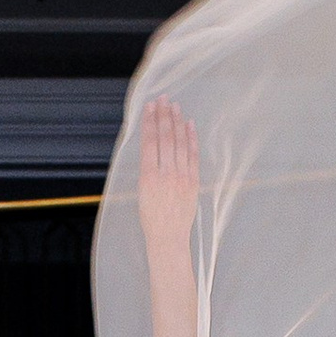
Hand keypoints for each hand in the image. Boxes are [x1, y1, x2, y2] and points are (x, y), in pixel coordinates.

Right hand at [138, 94, 199, 246]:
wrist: (168, 238)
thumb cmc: (151, 218)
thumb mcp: (141, 193)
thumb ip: (148, 170)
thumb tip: (153, 148)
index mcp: (148, 176)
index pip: (149, 142)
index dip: (150, 121)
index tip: (150, 106)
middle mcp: (166, 174)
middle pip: (165, 138)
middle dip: (164, 115)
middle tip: (164, 98)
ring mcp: (182, 176)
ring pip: (179, 143)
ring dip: (177, 122)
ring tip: (175, 106)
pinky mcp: (193, 181)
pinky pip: (193, 155)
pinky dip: (191, 138)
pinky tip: (189, 125)